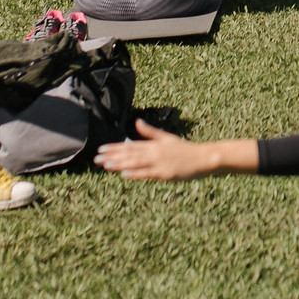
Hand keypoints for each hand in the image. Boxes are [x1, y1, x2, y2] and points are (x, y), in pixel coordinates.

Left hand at [95, 120, 216, 180]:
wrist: (203, 157)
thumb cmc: (185, 149)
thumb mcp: (167, 138)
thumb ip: (150, 132)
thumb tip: (137, 123)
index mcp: (153, 144)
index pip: (129, 146)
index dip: (114, 148)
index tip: (100, 149)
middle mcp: (154, 152)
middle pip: (129, 154)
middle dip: (112, 156)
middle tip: (96, 158)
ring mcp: (159, 162)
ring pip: (135, 163)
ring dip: (119, 164)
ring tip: (105, 165)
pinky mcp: (165, 173)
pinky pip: (147, 173)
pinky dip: (135, 173)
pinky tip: (124, 174)